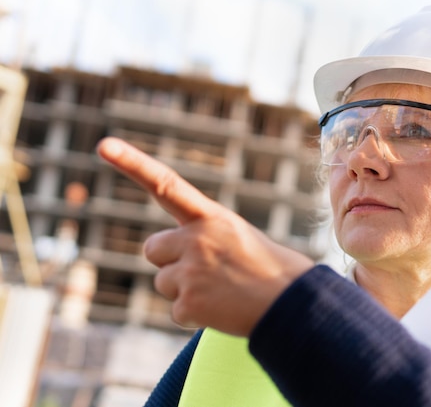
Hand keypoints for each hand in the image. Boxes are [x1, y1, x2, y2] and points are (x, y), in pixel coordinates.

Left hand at [97, 137, 313, 335]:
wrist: (295, 306)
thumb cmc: (274, 270)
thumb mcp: (241, 238)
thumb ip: (205, 238)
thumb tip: (174, 261)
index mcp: (212, 218)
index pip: (167, 185)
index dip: (133, 164)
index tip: (105, 145)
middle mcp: (196, 239)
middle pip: (153, 249)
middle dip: (170, 261)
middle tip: (205, 272)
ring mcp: (190, 272)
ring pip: (163, 282)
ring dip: (185, 290)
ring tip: (222, 292)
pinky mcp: (188, 304)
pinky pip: (176, 311)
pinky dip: (194, 315)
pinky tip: (222, 310)